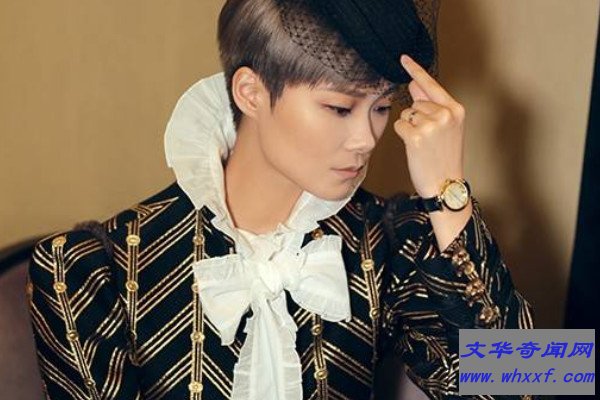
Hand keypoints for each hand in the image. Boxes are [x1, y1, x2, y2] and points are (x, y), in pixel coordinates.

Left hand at [394, 54, 465, 197]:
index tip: (403, 58)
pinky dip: (402, 135)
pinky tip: (415, 147)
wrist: (446, 184)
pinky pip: (399, 125)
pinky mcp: (416, 136)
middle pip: (415, 103)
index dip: (416, 71)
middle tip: (428, 138)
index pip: (431, 85)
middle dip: (416, 118)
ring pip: (406, 114)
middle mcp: (445, 114)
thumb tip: (414, 85)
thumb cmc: (445, 157)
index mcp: (456, 110)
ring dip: (409, 128)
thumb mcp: (447, 128)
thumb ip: (431, 105)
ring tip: (423, 144)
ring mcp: (431, 125)